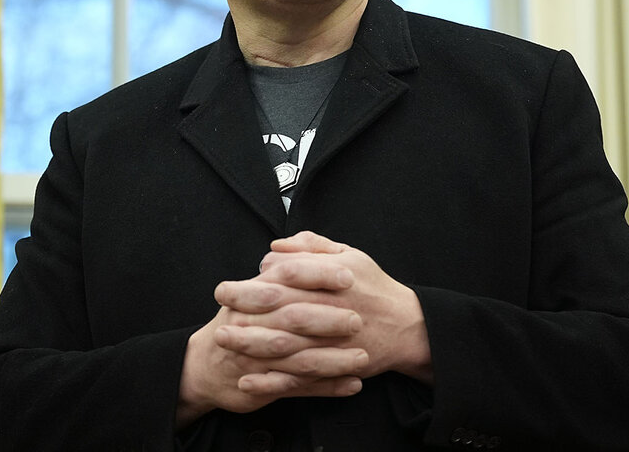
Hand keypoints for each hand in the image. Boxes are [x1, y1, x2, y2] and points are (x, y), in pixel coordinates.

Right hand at [175, 259, 368, 426]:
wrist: (203, 366)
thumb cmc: (237, 322)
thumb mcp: (252, 289)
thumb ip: (280, 266)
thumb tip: (299, 241)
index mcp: (252, 293)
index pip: (287, 276)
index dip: (318, 275)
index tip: (348, 276)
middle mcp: (251, 325)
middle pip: (293, 318)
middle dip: (328, 319)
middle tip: (357, 320)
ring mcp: (256, 359)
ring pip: (299, 359)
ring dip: (334, 360)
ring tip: (363, 358)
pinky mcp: (262, 387)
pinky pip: (299, 389)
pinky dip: (327, 388)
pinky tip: (352, 384)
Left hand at [217, 232, 433, 390]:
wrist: (408, 327)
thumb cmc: (375, 287)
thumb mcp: (350, 255)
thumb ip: (312, 246)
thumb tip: (275, 246)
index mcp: (336, 277)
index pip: (291, 272)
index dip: (257, 277)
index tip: (229, 283)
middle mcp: (333, 308)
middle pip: (283, 306)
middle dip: (246, 306)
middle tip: (220, 306)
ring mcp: (333, 341)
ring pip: (287, 344)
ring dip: (252, 343)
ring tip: (223, 339)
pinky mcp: (335, 367)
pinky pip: (299, 378)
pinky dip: (272, 382)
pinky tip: (248, 380)